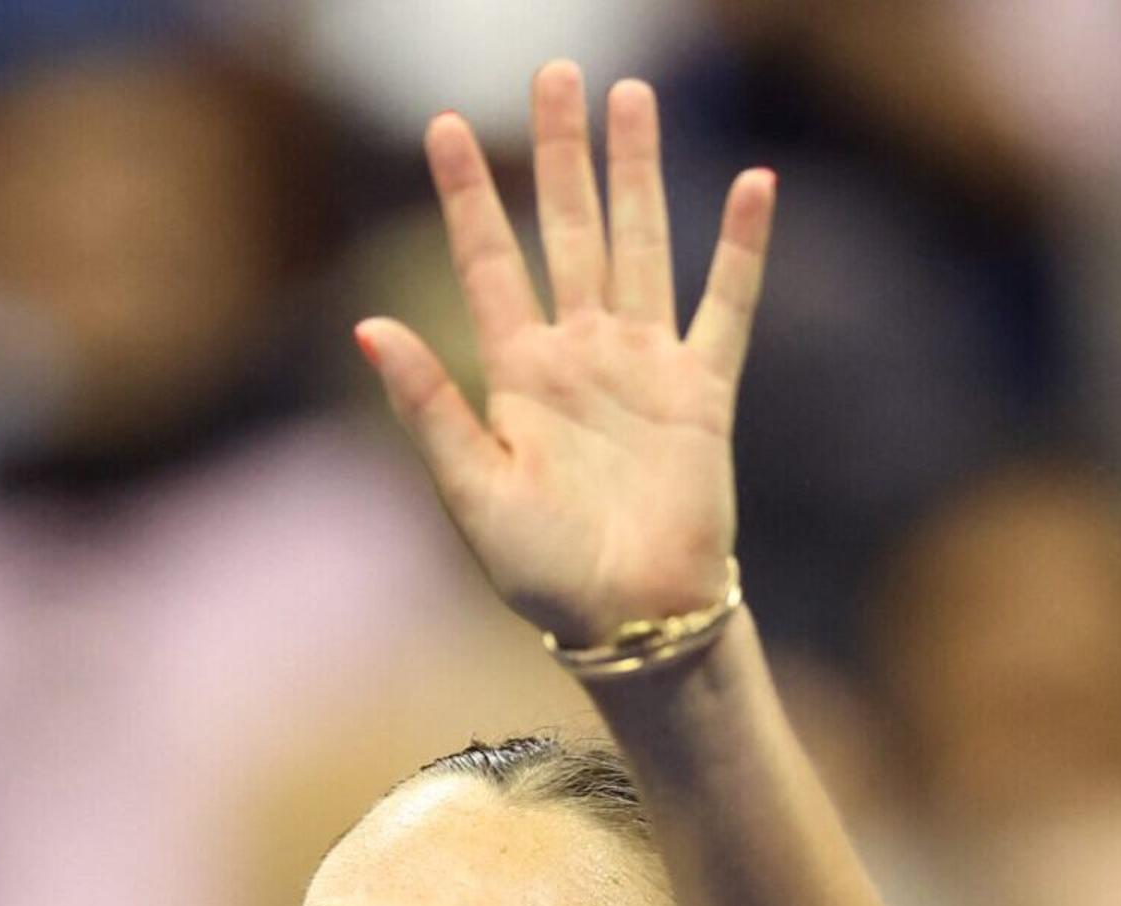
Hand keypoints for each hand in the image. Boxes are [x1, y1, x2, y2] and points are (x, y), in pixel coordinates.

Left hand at [355, 66, 772, 648]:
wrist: (628, 620)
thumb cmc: (542, 572)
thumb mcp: (470, 491)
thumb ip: (427, 406)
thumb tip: (368, 325)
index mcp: (517, 375)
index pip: (487, 261)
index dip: (468, 194)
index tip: (443, 126)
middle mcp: (580, 353)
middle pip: (570, 227)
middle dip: (561, 151)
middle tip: (557, 70)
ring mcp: (644, 365)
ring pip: (641, 243)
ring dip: (638, 172)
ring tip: (632, 96)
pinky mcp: (703, 391)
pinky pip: (726, 305)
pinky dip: (741, 249)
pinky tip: (753, 186)